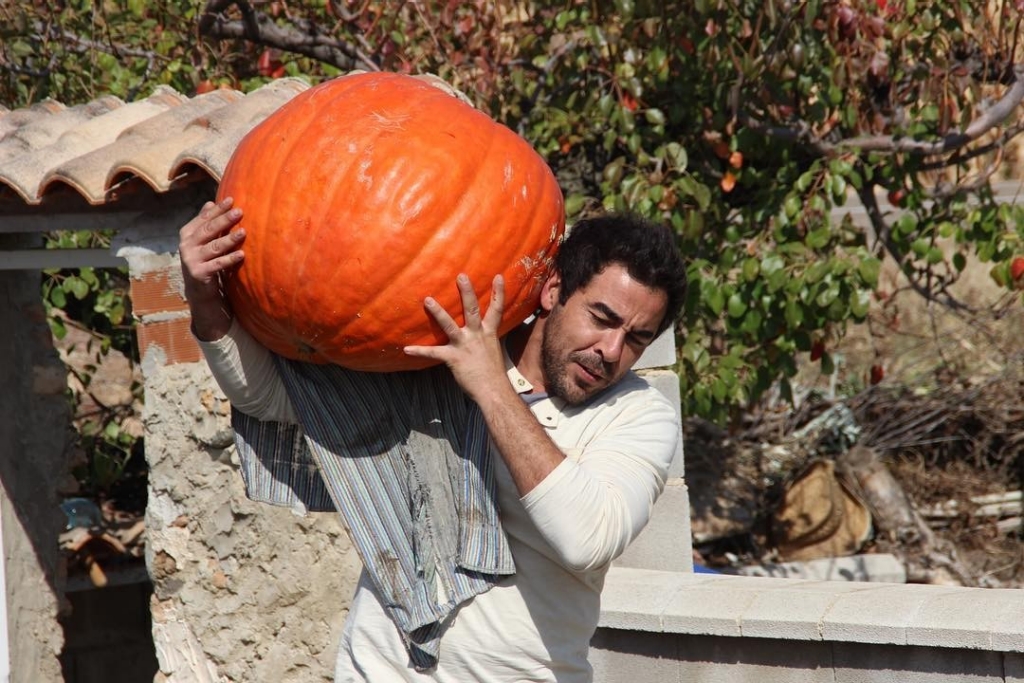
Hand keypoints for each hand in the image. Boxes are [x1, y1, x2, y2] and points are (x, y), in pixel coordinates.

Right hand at [178, 197, 245, 340]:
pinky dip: (230, 259)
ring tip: (244, 232)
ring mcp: (191, 260)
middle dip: (224, 220)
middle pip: (208, 230)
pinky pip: (217, 265)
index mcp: (187, 233)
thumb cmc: (204, 259)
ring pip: (213, 247)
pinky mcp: (199, 274)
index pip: (204, 218)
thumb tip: (210, 202)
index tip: (232, 199)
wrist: (198, 289)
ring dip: (229, 239)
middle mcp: (186, 245)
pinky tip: (241, 254)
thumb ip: (205, 222)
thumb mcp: (202, 241)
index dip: (217, 209)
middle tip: (240, 211)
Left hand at [404, 274, 508, 403]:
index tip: (498, 276)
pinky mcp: (454, 358)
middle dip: (467, 291)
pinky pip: (434, 353)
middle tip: (461, 275)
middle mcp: (477, 335)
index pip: (496, 309)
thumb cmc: (493, 375)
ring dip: (438, 312)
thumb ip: (484, 342)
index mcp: (489, 333)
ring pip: (450, 324)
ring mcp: (465, 345)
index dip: (499, 292)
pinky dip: (420, 351)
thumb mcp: (493, 352)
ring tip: (427, 299)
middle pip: (472, 309)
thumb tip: (479, 339)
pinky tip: (406, 349)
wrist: (494, 391)